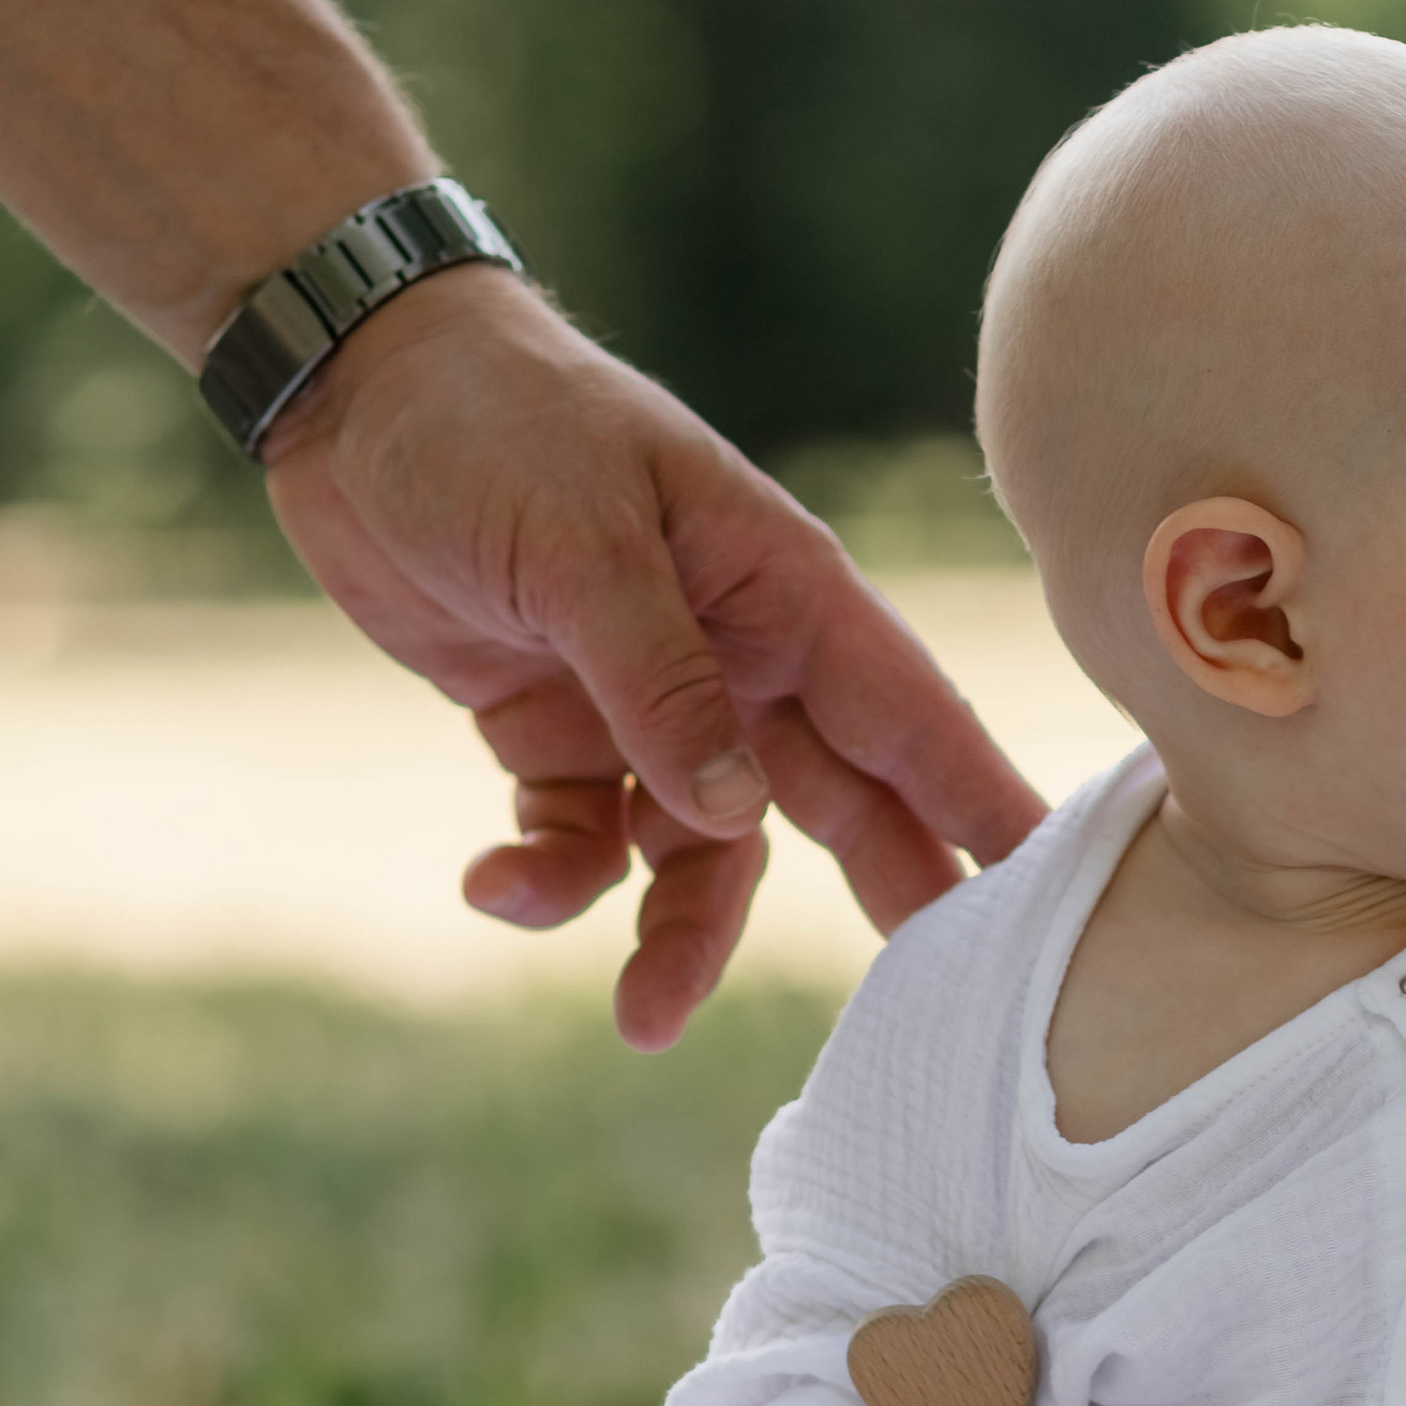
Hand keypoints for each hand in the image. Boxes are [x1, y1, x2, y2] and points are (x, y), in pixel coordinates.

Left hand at [265, 269, 1047, 1047]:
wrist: (354, 384)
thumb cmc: (492, 420)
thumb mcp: (581, 541)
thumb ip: (659, 681)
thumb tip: (730, 817)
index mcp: (784, 591)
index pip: (913, 717)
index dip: (984, 807)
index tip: (1052, 900)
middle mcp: (739, 656)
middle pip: (841, 806)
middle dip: (884, 903)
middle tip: (927, 1021)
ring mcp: (650, 700)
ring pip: (704, 852)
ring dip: (678, 935)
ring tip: (638, 1016)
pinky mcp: (557, 730)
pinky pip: (583, 840)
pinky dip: (549, 879)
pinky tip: (490, 881)